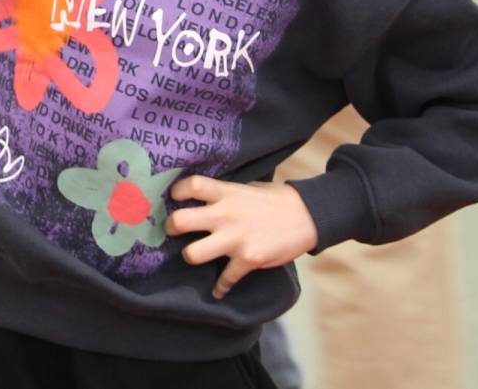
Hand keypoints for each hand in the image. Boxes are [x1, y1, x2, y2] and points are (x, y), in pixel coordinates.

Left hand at [166, 175, 318, 299]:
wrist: (306, 216)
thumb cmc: (274, 199)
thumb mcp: (246, 188)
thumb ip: (223, 194)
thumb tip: (201, 198)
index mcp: (226, 193)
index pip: (190, 186)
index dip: (176, 192)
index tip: (174, 198)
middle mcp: (226, 215)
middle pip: (181, 221)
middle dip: (170, 227)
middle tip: (172, 229)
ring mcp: (236, 239)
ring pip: (193, 254)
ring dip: (190, 256)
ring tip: (193, 255)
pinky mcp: (248, 259)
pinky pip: (226, 279)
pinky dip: (221, 287)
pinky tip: (218, 291)